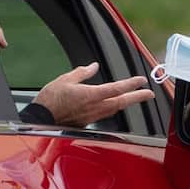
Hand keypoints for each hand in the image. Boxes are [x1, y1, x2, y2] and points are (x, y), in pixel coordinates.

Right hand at [33, 62, 154, 126]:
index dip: (132, 84)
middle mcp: (95, 107)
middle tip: (150, 94)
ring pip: (116, 108)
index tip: (141, 80)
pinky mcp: (88, 122)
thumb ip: (82, 73)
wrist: (39, 120)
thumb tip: (94, 66)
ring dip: (127, 103)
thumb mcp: (65, 80)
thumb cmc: (49, 101)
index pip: (117, 88)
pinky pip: (106, 114)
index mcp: (91, 95)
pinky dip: (115, 108)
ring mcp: (93, 116)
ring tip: (136, 98)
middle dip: (138, 97)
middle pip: (122, 102)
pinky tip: (116, 105)